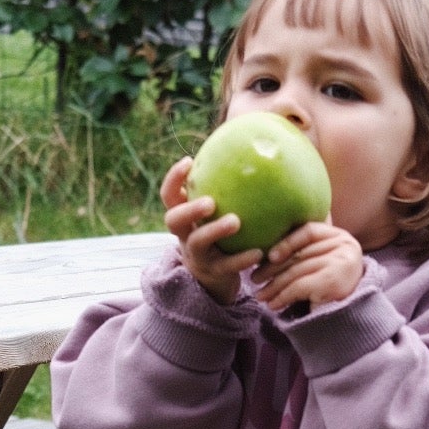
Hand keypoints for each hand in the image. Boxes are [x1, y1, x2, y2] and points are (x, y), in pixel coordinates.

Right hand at [161, 157, 262, 306]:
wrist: (216, 279)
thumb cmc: (221, 235)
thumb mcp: (216, 214)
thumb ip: (225, 190)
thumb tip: (253, 149)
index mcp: (184, 217)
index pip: (169, 196)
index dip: (173, 178)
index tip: (189, 161)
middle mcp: (185, 235)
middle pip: (174, 220)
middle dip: (189, 208)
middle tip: (210, 202)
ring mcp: (198, 255)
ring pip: (198, 242)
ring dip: (215, 230)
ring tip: (235, 221)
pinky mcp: (215, 273)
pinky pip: (227, 266)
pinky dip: (242, 259)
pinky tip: (259, 251)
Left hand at [249, 220, 364, 311]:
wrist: (353, 321)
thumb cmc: (334, 292)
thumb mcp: (323, 265)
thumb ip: (306, 253)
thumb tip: (269, 251)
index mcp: (341, 237)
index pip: (309, 231)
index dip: (287, 242)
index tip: (269, 256)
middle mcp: (344, 246)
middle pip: (300, 253)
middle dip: (273, 268)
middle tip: (255, 279)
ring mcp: (340, 262)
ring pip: (296, 271)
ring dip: (274, 286)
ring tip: (261, 296)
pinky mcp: (332, 281)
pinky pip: (298, 286)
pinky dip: (282, 296)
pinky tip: (273, 304)